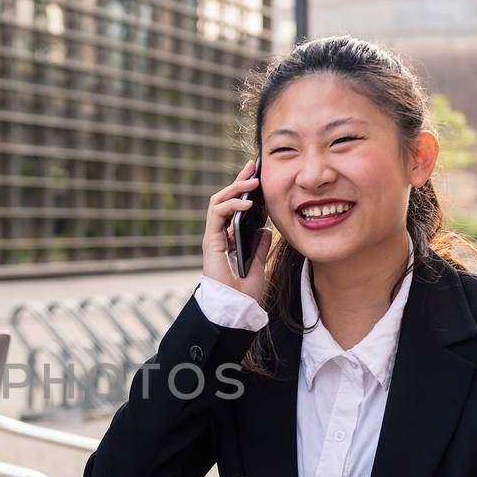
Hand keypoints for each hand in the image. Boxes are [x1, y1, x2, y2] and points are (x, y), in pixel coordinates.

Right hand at [201, 159, 272, 301]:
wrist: (235, 310)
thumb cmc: (244, 294)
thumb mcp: (258, 264)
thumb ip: (259, 246)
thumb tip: (265, 229)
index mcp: (227, 241)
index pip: (233, 208)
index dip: (243, 191)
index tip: (256, 175)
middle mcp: (218, 236)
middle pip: (224, 200)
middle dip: (238, 181)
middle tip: (252, 166)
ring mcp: (213, 238)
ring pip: (217, 202)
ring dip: (234, 189)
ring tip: (252, 181)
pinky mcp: (211, 242)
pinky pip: (217, 214)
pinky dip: (231, 205)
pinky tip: (247, 203)